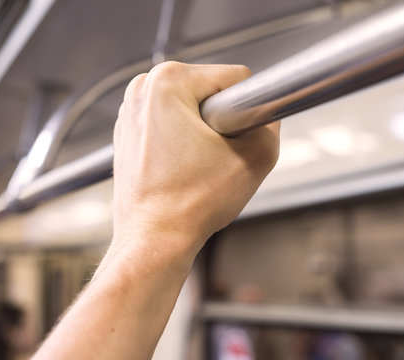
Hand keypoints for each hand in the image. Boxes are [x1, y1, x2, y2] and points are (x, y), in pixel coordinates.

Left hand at [112, 61, 279, 261]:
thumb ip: (273, 124)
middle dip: (223, 121)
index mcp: (168, 82)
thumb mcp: (257, 158)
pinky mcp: (130, 131)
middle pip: (211, 91)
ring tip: (197, 164)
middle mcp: (143, 89)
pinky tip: (183, 167)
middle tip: (215, 157)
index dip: (248, 111)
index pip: (235, 79)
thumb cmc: (190, 204)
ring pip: (193, 108)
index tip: (234, 140)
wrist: (154, 239)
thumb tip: (269, 114)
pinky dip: (184, 140)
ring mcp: (132, 110)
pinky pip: (173, 123)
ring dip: (204, 132)